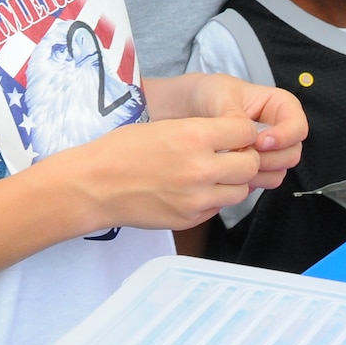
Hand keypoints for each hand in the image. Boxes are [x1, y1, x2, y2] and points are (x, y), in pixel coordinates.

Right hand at [45, 115, 264, 231]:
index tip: (236, 134)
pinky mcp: (190, 218)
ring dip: (233, 181)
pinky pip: (219, 207)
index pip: (246, 132)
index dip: (243, 132)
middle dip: (245, 158)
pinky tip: (196, 189)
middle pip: (250, 164)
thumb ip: (201, 132)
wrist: (95, 186)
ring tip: (214, 173)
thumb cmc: (121, 151)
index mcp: (194, 136)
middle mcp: (200, 168)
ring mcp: (197, 198)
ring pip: (241, 191)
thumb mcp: (164, 125)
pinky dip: (215, 198)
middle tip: (231, 154)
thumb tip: (231, 136)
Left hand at [149, 73, 307, 190]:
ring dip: (260, 172)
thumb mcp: (220, 95)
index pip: (297, 125)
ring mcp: (270, 151)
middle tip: (244, 155)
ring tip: (233, 163)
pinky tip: (231, 172)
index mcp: (279, 106)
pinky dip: (251, 181)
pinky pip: (264, 181)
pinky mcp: (257, 167)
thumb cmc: (209, 94)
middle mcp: (279, 130)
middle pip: (292, 153)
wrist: (189, 109)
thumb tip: (246, 136)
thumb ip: (235, 115)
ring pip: (280, 171)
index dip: (284, 136)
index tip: (259, 142)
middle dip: (270, 158)